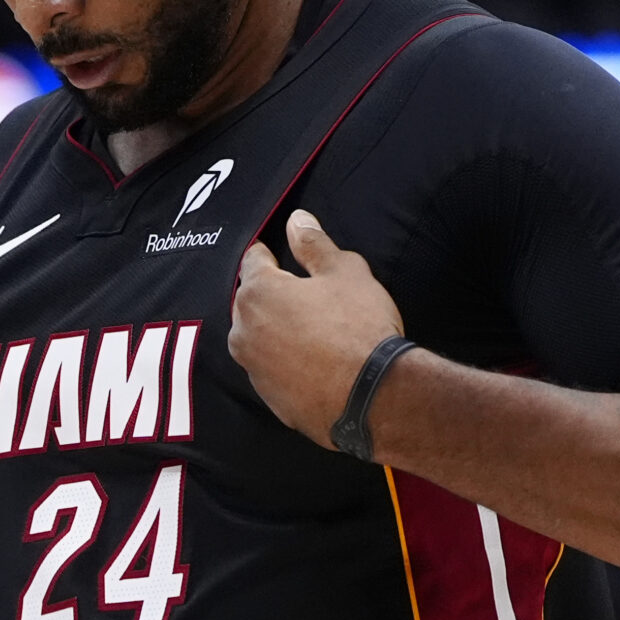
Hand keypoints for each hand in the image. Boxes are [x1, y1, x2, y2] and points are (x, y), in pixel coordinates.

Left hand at [229, 210, 405, 449]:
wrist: (374, 398)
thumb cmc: (360, 328)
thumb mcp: (344, 272)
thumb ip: (314, 244)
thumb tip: (297, 220)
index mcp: (258, 292)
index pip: (254, 260)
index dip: (270, 253)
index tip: (279, 254)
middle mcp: (244, 332)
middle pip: (252, 301)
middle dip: (273, 295)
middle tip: (307, 296)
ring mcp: (254, 369)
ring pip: (260, 338)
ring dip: (278, 331)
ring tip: (315, 331)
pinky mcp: (270, 399)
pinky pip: (274, 370)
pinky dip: (288, 363)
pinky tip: (317, 362)